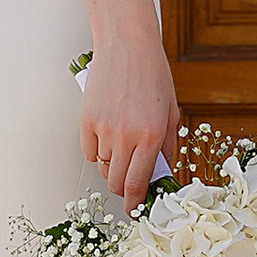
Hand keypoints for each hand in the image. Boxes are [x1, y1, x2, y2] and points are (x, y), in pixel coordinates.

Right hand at [81, 30, 178, 211]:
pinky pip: (89, 152)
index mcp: (151, 135)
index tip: (135, 211)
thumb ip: (166, 146)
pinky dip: (97, 151)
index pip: (138, 184)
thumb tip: (160, 174)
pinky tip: (106, 135)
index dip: (135, 204)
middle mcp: (126, 135)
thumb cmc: (152, 74)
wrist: (127, 45)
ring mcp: (103, 128)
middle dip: (123, 189)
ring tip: (121, 147)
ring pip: (103, 167)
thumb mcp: (170, 112)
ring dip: (112, 166)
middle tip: (129, 182)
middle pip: (117, 182)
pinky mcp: (86, 120)